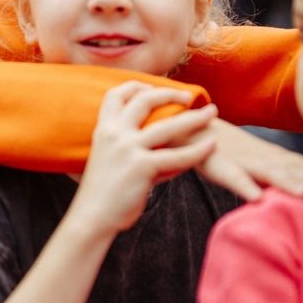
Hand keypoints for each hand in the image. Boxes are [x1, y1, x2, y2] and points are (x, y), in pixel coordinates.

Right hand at [66, 83, 212, 236]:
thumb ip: (132, 145)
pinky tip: (211, 145)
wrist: (91, 216)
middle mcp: (115, 133)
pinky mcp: (142, 167)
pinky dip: (198, 150)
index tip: (154, 87)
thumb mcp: (109, 158)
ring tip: (211, 113)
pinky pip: (178, 156)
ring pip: (169, 126)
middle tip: (189, 97)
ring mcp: (128, 149)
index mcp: (103, 129)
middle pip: (145, 100)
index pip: (116, 94)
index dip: (136, 85)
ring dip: (194, 117)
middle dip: (171, 94)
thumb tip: (161, 141)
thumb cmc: (102, 192)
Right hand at [196, 120, 302, 201]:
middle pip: (290, 168)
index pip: (300, 164)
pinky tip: (257, 199)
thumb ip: (277, 172)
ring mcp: (242, 161)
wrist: (193, 130)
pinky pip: (235, 178)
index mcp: (271, 156)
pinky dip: (246, 187)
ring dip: (287, 183)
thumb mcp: (256, 160)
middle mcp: (261, 156)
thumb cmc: (228, 151)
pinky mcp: (220, 166)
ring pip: (268, 172)